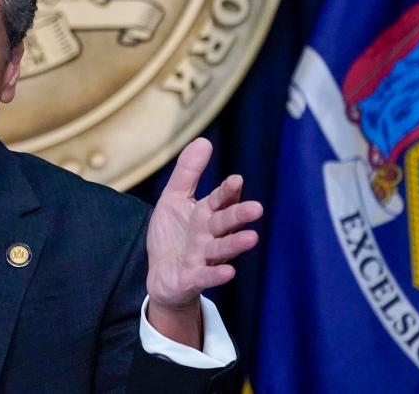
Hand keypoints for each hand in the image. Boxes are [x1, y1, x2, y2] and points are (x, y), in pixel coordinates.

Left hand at [144, 138, 261, 343]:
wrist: (162, 275)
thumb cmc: (173, 235)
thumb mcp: (174, 198)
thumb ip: (188, 172)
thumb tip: (204, 140)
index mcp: (205, 215)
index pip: (219, 200)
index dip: (227, 191)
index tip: (236, 180)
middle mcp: (208, 235)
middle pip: (224, 223)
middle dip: (239, 216)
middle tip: (256, 208)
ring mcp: (203, 258)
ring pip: (221, 248)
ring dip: (235, 243)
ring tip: (252, 238)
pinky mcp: (193, 278)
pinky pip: (206, 276)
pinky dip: (216, 274)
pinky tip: (229, 271)